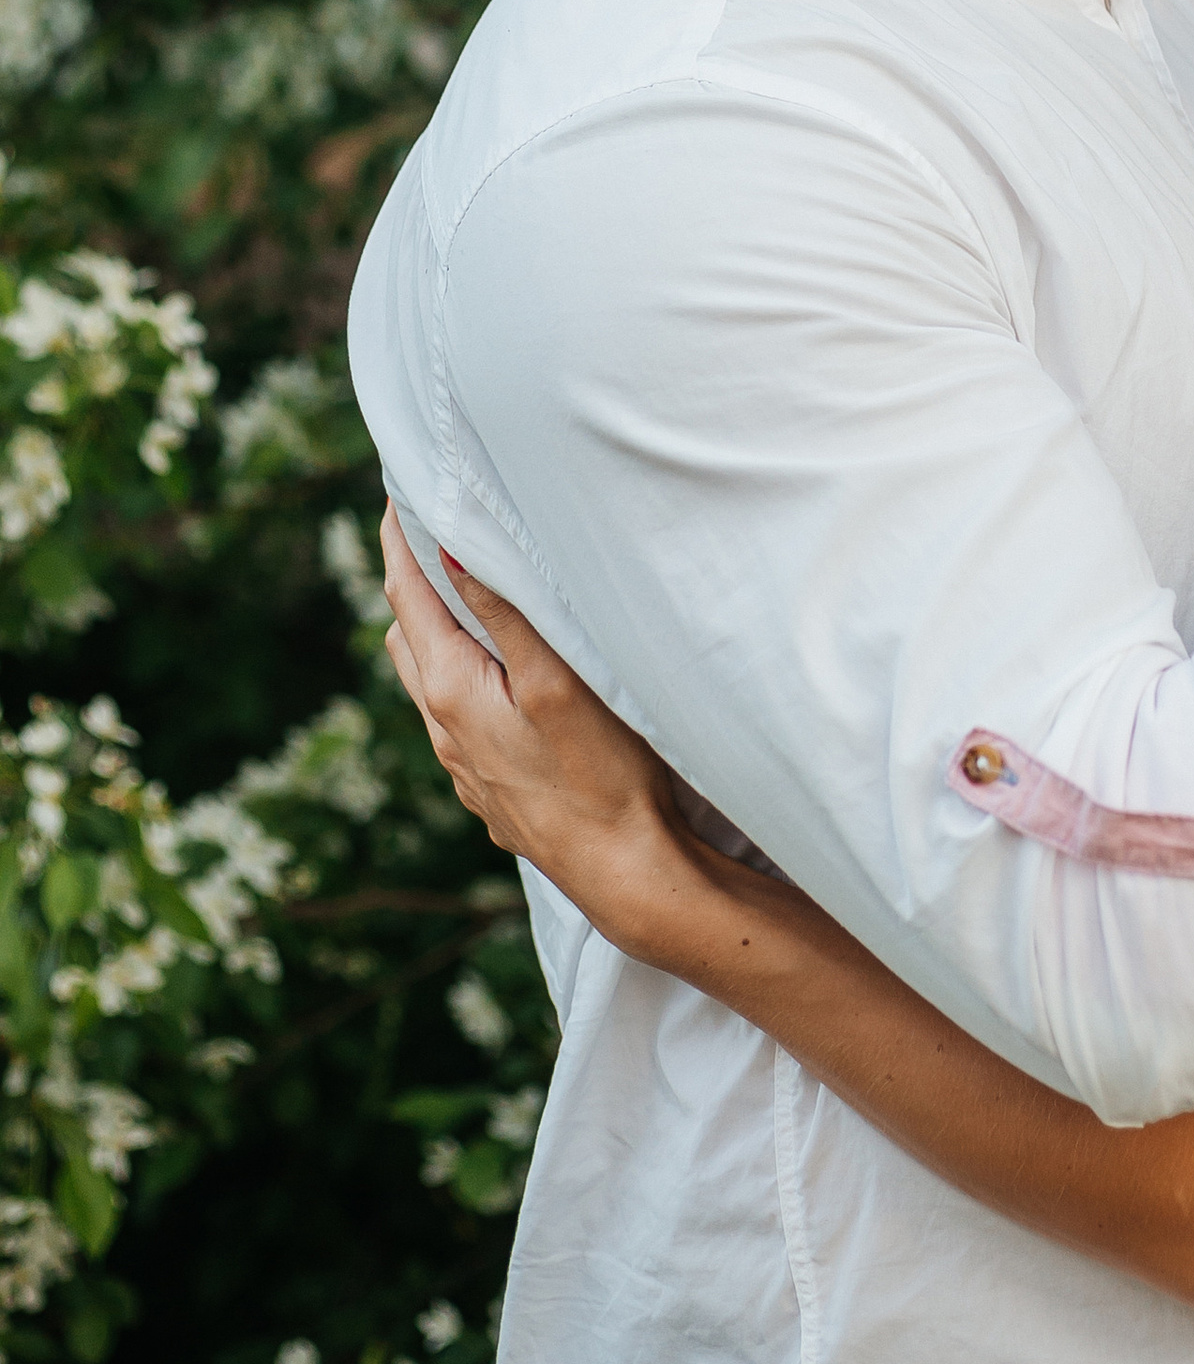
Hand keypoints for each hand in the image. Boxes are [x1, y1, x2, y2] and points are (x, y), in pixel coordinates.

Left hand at [378, 509, 691, 957]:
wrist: (624, 873)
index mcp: (451, 690)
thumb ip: (504, 614)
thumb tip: (450, 549)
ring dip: (435, 628)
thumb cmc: (602, 775)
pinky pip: (455, 713)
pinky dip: (460, 672)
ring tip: (462, 590)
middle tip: (433, 528)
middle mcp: (443, 727)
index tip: (398, 490)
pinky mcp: (488, 786)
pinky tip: (498, 673)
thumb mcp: (557, 681)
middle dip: (413, 578)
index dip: (399, 538)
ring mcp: (463, 764)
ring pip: (428, 678)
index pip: (408, 594)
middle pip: (408, 633)